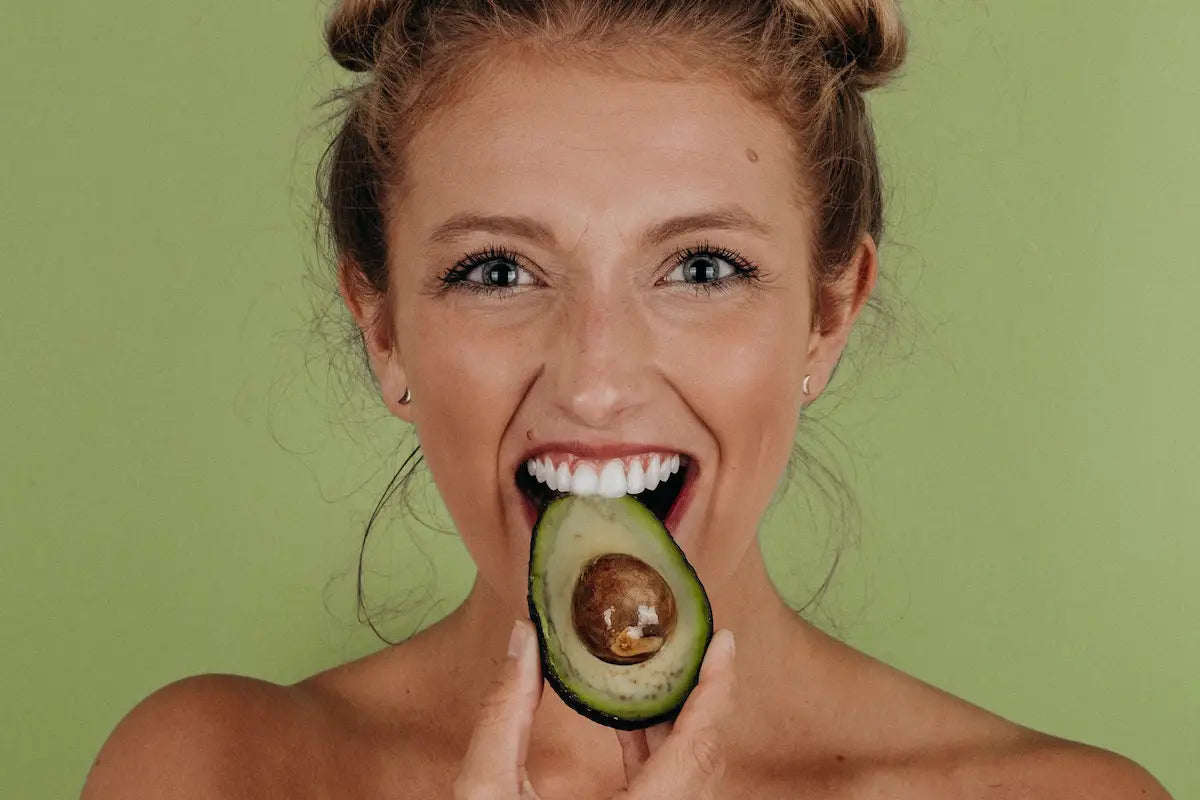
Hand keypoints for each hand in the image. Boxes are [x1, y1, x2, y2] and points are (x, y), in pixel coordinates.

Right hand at [453, 619, 736, 798]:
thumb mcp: (486, 793)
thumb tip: (523, 639)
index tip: (725, 643)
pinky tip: (630, 723)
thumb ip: (504, 713)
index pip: (699, 747)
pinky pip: (670, 794)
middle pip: (703, 759)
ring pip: (690, 779)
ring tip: (660, 672)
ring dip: (679, 725)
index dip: (717, 690)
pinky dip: (658, 755)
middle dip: (701, 696)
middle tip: (694, 644)